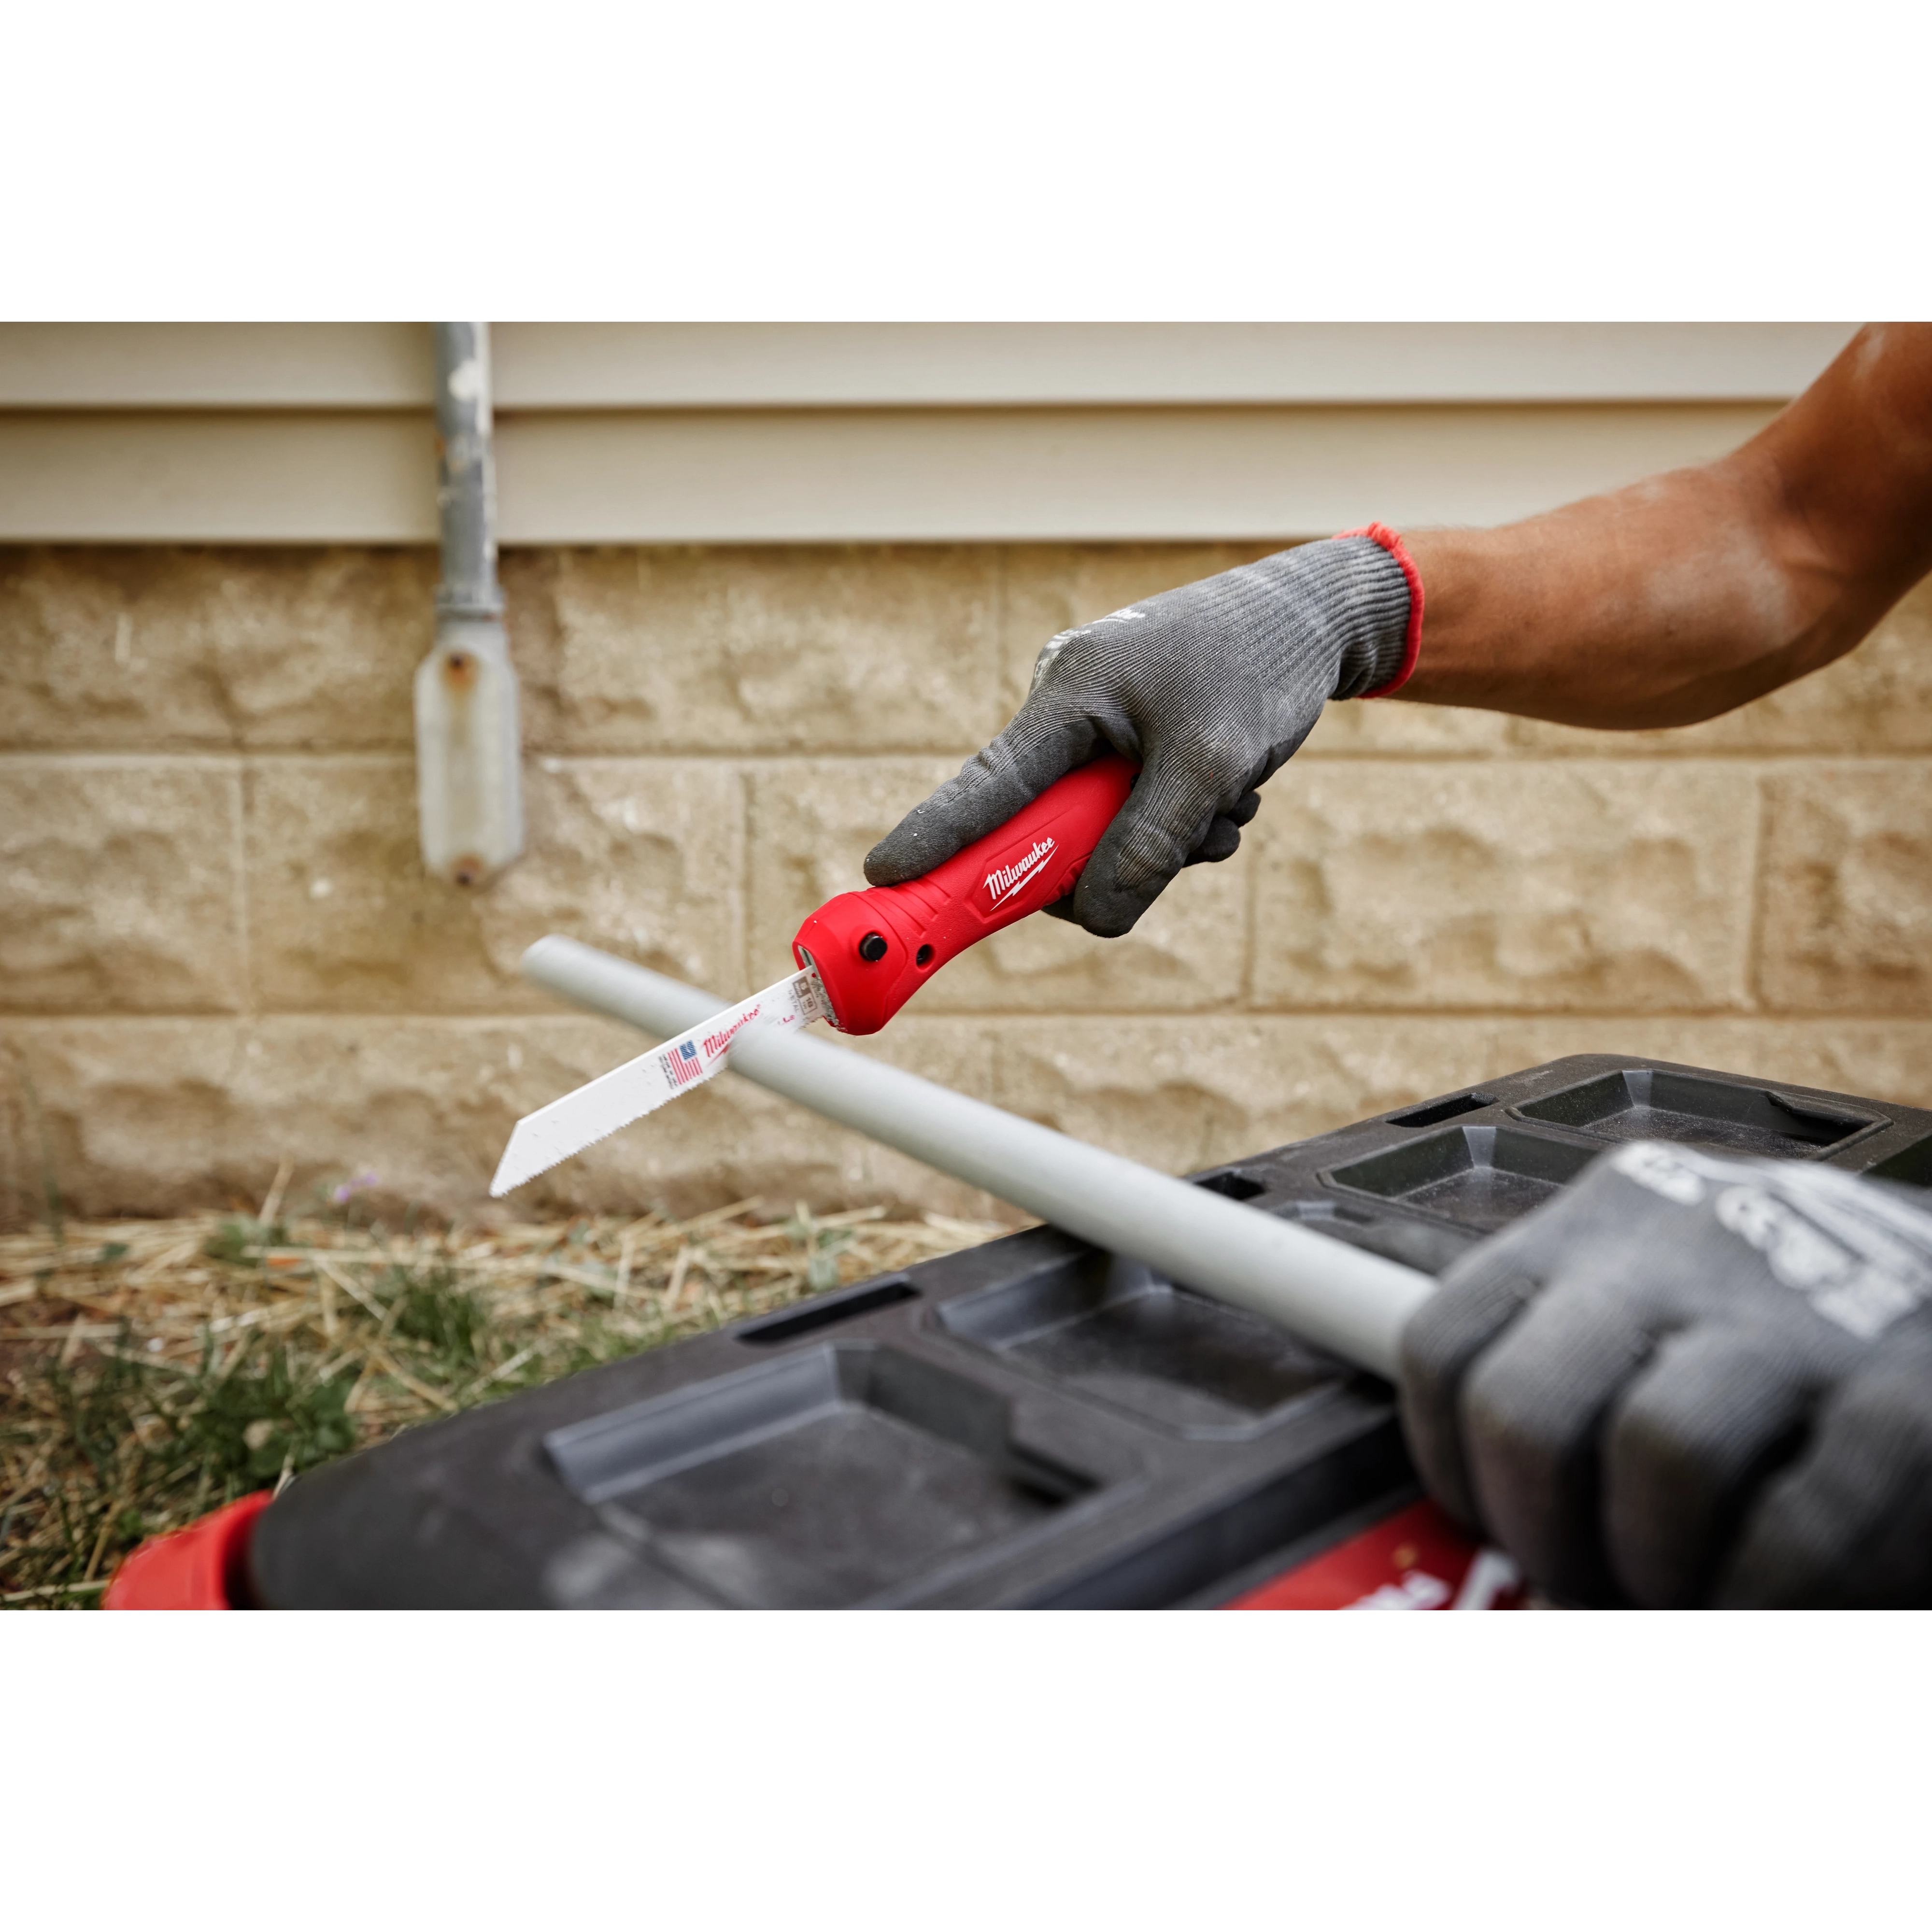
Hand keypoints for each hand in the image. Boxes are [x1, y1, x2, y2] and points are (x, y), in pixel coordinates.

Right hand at [863, 532, 1416, 935]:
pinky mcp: (1123, 744)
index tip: (885, 876)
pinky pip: (1130, 818)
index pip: (988, 781)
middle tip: (1192, 841)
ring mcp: (1094, 728)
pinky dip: (1180, 823)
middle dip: (1115, 852)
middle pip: (1048, 827)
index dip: (937, 837)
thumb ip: (1149, 846)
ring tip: (1230, 801)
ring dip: (1166, 840)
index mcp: (1070, 692)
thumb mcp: (1213, 766)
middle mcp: (1067, 708)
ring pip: (1100, 834)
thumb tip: (1093, 916)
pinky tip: (1228, 793)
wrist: (1311, 620)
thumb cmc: (1259, 672)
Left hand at [1400, 1142, 1931, 1608]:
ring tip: (1683, 1594)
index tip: (1492, 1527)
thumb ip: (1577, 1374)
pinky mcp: (1906, 1393)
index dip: (1451, 1468)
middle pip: (1524, 1408)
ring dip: (1655, 1568)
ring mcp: (1801, 1310)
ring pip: (1658, 1455)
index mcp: (1605, 1225)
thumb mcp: (1669, 1306)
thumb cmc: (1798, 1330)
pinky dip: (1764, 1601)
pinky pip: (1797, 1532)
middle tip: (1583, 1580)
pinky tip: (1760, 1605)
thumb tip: (1492, 1505)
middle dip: (1539, 1533)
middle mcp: (1684, 1246)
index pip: (1445, 1342)